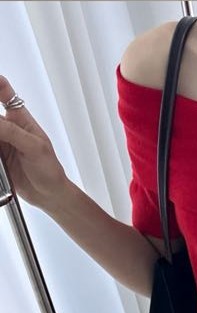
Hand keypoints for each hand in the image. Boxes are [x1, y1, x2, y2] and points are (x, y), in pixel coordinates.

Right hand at [0, 76, 68, 207]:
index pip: (3, 91)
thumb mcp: (34, 147)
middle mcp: (7, 127)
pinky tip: (0, 159)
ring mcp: (1, 142)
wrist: (49, 195)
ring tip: (2, 149)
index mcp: (20, 117)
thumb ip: (12, 132)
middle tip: (0, 134)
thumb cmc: (50, 170)